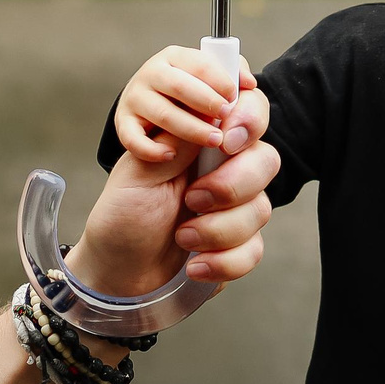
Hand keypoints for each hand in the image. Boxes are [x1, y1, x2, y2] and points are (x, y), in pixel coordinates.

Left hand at [69, 64, 276, 297]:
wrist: (118, 273)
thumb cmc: (123, 216)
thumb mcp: (139, 174)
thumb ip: (177, 142)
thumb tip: (210, 113)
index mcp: (200, 139)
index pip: (246, 111)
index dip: (249, 118)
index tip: (226, 140)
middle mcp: (225, 168)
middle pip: (265, 160)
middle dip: (233, 184)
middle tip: (192, 199)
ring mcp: (236, 207)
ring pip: (261, 209)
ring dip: (219, 229)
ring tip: (182, 238)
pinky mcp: (240, 244)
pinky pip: (254, 248)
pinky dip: (224, 261)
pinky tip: (195, 266)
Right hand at [111, 44, 255, 164]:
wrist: (160, 123)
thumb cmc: (195, 102)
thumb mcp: (218, 88)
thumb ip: (238, 83)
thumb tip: (248, 85)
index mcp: (176, 58)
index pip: (200, 62)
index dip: (219, 79)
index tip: (233, 97)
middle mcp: (152, 73)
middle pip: (180, 86)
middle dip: (206, 102)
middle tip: (224, 116)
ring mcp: (135, 99)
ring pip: (163, 113)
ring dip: (191, 128)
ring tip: (213, 141)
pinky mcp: (123, 125)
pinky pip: (133, 138)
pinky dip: (151, 149)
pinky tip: (170, 155)